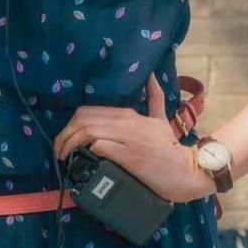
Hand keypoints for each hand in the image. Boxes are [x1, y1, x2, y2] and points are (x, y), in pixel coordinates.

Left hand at [52, 74, 213, 202]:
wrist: (188, 171)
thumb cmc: (171, 149)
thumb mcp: (161, 119)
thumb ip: (155, 98)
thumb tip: (151, 76)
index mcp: (129, 114)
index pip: (88, 112)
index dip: (70, 125)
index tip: (65, 139)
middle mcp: (126, 123)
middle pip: (83, 120)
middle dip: (64, 135)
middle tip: (59, 150)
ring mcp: (128, 138)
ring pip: (88, 132)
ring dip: (70, 144)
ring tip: (63, 157)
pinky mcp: (129, 155)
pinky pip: (100, 146)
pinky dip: (87, 150)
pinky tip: (81, 159)